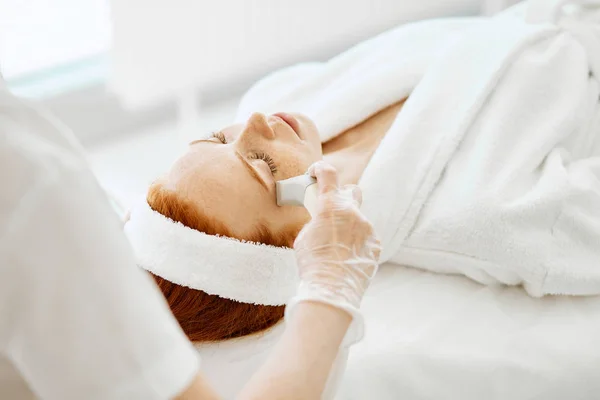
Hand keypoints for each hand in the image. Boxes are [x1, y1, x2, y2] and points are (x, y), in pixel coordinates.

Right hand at [288, 161, 380, 344]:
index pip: (328, 173)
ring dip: (348, 228)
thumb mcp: (305, 236)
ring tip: (337, 248)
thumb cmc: (313, 263)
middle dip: (342, 197)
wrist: (332, 289)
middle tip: (331, 211)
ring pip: (358, 220)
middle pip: (352, 192)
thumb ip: (317, 221)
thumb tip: (324, 222)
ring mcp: (367, 228)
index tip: (316, 173)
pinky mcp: (376, 244)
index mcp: (331, 205)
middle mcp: (353, 212)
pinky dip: (357, 244)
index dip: (320, 169)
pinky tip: (347, 258)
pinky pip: (366, 237)